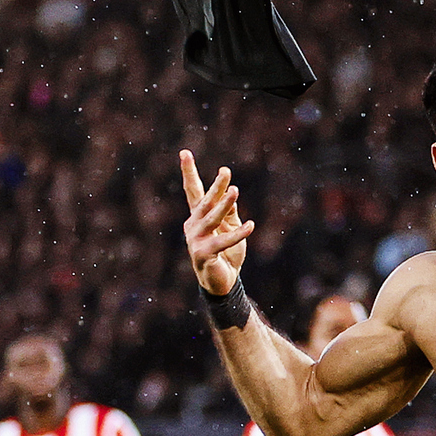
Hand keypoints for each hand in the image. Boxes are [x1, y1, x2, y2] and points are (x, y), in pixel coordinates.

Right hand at [180, 149, 252, 294]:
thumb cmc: (227, 254)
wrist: (223, 282)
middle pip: (204, 202)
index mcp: (198, 217)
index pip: (194, 191)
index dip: (189, 172)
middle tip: (225, 171)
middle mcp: (193, 226)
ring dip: (224, 204)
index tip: (185, 152)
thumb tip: (231, 192)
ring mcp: (195, 240)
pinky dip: (237, 234)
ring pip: (211, 218)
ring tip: (236, 191)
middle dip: (215, 186)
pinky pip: (222, 241)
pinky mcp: (203, 254)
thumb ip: (230, 212)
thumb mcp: (231, 228)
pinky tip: (250, 226)